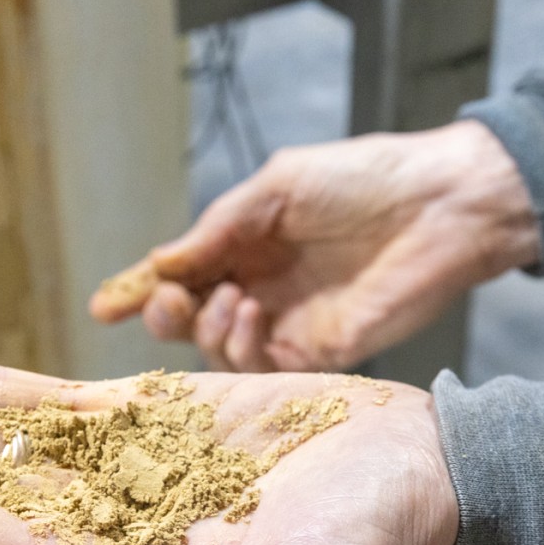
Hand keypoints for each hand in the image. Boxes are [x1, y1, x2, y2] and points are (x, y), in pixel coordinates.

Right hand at [90, 120, 538, 371]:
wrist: (439, 206)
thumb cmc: (363, 179)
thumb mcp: (277, 187)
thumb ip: (218, 228)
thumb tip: (161, 262)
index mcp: (249, 243)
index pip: (182, 274)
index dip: (140, 290)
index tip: (104, 304)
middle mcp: (262, 286)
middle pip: (190, 318)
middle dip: (163, 313)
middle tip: (163, 299)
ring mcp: (289, 322)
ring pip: (216, 348)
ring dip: (204, 326)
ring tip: (232, 295)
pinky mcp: (318, 352)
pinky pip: (257, 365)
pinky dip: (239, 345)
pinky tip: (253, 311)